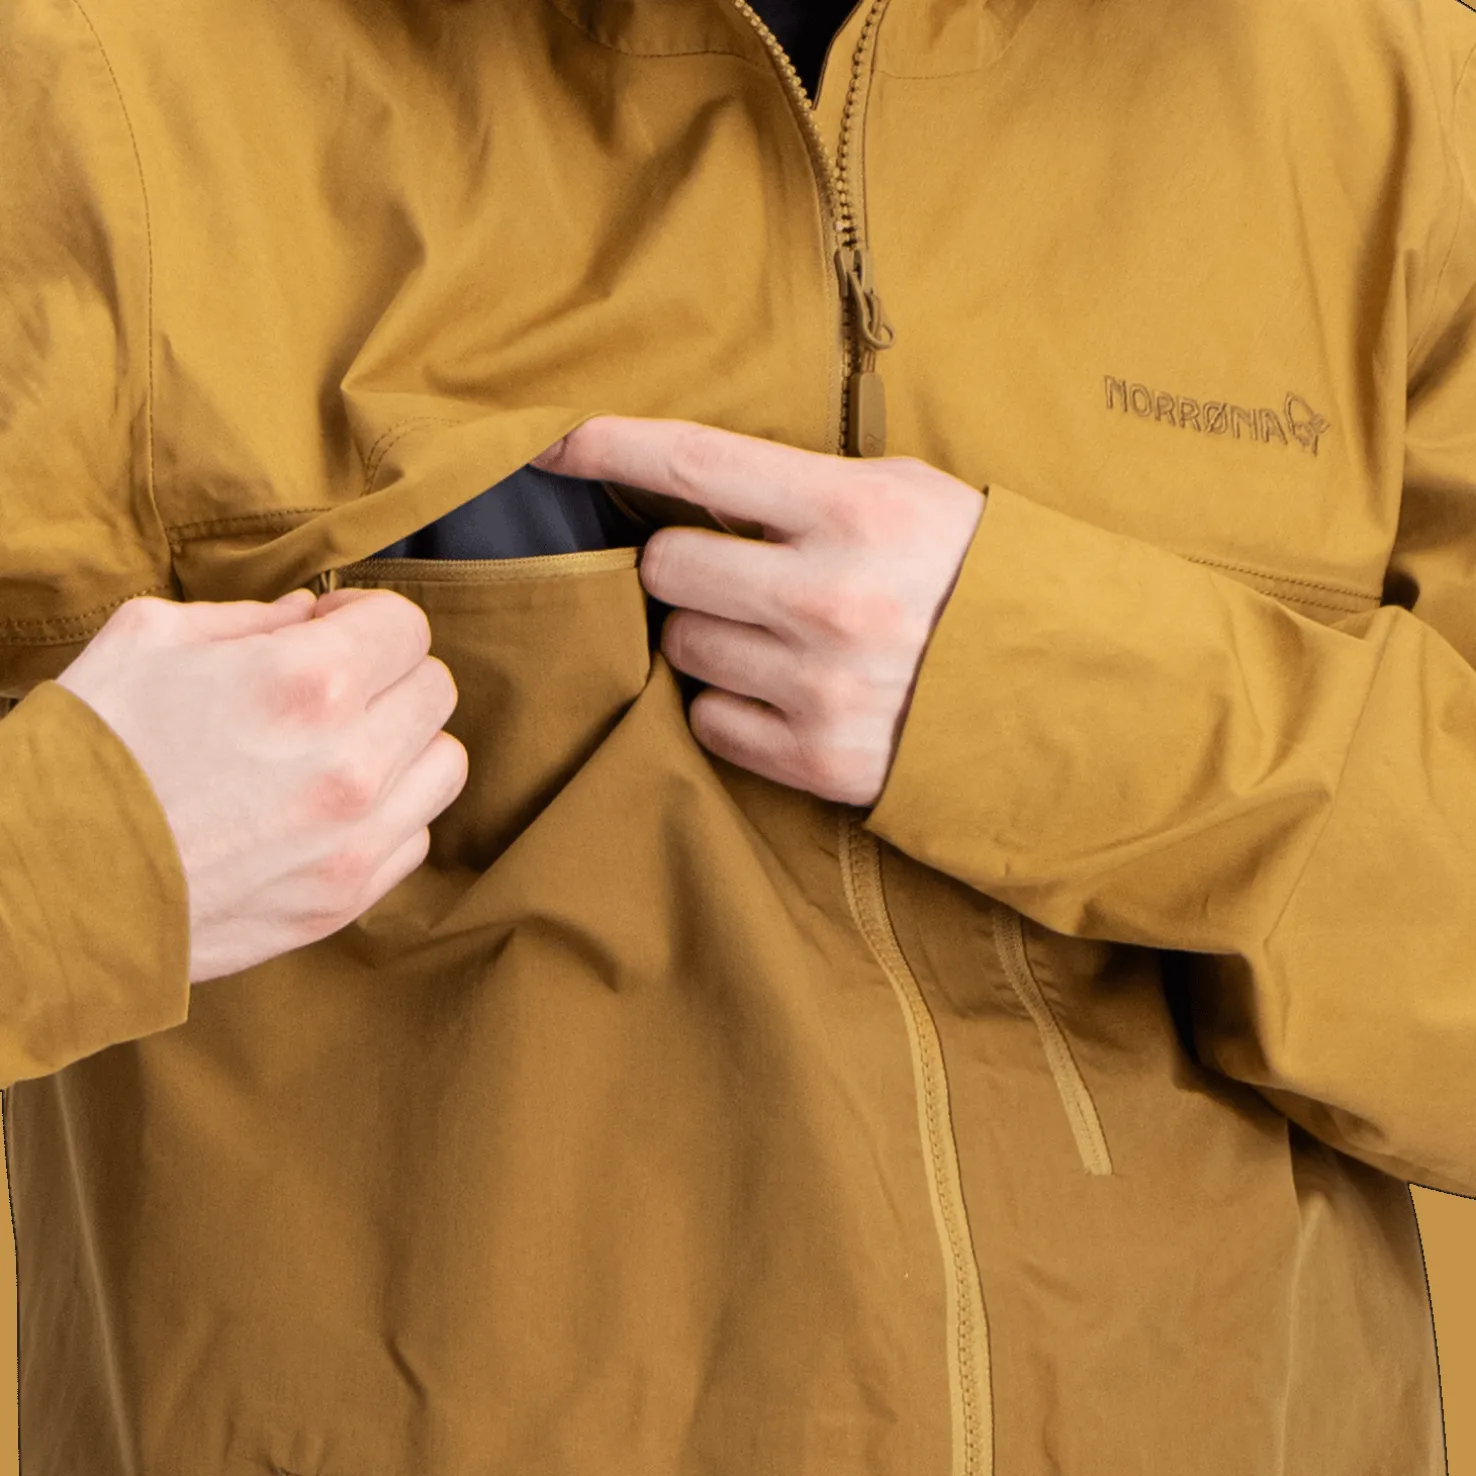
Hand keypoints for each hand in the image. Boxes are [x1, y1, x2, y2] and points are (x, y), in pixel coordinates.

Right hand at [55, 587, 468, 982]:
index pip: (407, 627)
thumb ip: (246, 618)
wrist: (42, 890)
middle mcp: (353, 762)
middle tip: (336, 688)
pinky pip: (415, 835)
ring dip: (404, 746)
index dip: (369, 620)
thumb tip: (308, 615)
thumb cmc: (85, 756)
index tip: (336, 630)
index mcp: (309, 684)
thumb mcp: (146, 643)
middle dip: (390, 676)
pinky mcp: (347, 898)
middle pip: (435, 690)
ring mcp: (357, 839)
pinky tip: (328, 809)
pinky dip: (387, 815)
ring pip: (444, 764)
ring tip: (340, 749)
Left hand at [533, 417, 985, 806]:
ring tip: (779, 638)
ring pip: (683, 649)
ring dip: (710, 636)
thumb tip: (678, 485)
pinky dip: (732, 705)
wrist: (1066, 694)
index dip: (603, 446)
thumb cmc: (976, 578)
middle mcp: (831, 598)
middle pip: (665, 570)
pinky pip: (710, 722)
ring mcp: (823, 687)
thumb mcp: (909, 497)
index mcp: (857, 511)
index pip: (692, 463)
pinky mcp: (821, 761)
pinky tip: (787, 693)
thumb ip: (800, 487)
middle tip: (733, 574)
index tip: (545, 441)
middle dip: (683, 568)